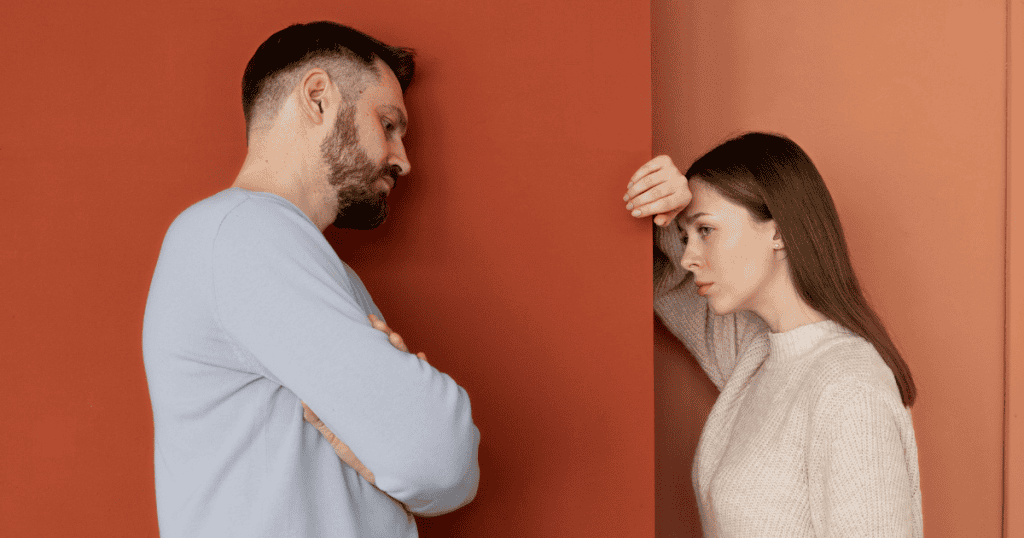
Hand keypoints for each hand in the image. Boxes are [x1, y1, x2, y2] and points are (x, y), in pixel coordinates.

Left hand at [298, 314, 427, 485]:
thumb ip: (326, 424)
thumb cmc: (373, 463)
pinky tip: (421, 358)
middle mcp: (394, 395)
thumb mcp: (344, 443)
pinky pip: (428, 385)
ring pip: (408, 367)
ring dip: (402, 350)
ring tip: (395, 339)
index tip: (361, 327)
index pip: (371, 365)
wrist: (402, 485)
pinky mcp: (426, 411)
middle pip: (390, 359)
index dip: (366, 344)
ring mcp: (411, 401)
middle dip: (385, 338)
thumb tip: (303, 403)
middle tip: (376, 323)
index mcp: (375, 397)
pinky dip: (425, 372)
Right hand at [623, 155, 691, 226]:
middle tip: (628, 206)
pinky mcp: (665, 160)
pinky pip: (647, 168)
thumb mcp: (670, 213)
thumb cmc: (671, 201)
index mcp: (684, 196)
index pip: (663, 204)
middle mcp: (681, 181)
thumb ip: (665, 220)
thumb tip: (658, 221)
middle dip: (638, 201)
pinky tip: (630, 186)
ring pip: (649, 180)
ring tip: (627, 197)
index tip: (634, 213)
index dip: (647, 210)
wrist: (675, 182)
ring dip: (634, 190)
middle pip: (655, 192)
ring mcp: (673, 169)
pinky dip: (636, 177)